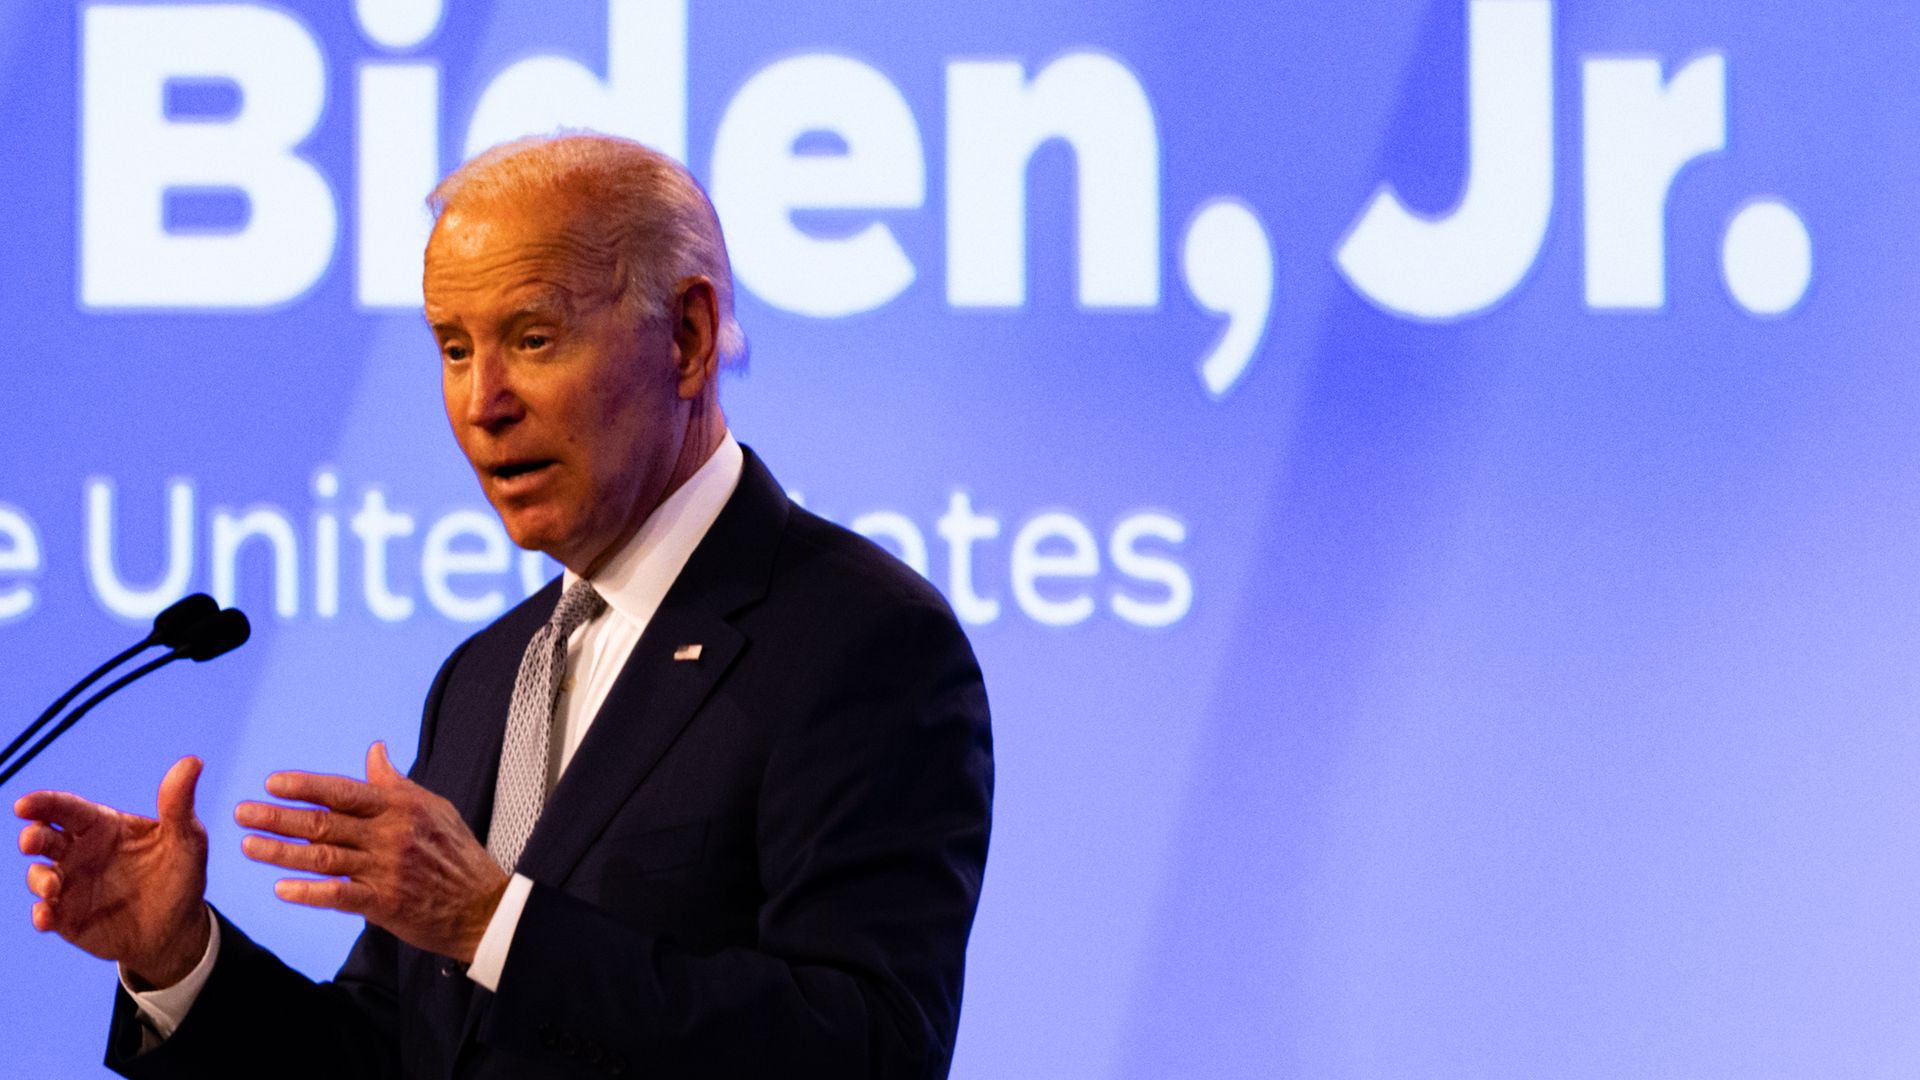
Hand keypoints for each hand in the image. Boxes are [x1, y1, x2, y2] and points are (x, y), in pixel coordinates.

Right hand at [15, 756, 211, 988]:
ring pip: (39, 876)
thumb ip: (179, 804)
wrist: (179, 928)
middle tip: (30, 841)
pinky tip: (46, 917)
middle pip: (43, 838)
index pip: (67, 808)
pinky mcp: (68, 918)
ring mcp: (71, 886)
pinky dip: (41, 915)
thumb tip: (193, 760)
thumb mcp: (186, 839)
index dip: (43, 803)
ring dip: (39, 879)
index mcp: (103, 826)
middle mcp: (80, 853)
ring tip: (54, 887)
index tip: (23, 805)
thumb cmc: (181, 874)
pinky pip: (45, 914)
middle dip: (31, 837)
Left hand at [235, 741, 508, 962]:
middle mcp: (390, 835)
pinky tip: (282, 889)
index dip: (306, 786)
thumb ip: (395, 784)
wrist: (483, 905)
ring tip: (248, 846)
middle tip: (243, 813)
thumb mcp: (433, 808)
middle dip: (279, 817)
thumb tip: (375, 751)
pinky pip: (340, 896)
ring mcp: (387, 870)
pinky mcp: (385, 903)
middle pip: (324, 823)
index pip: (343, 791)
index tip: (272, 783)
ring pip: (324, 858)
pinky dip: (310, 893)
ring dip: (282, 853)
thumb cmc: (457, 853)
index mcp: (400, 807)